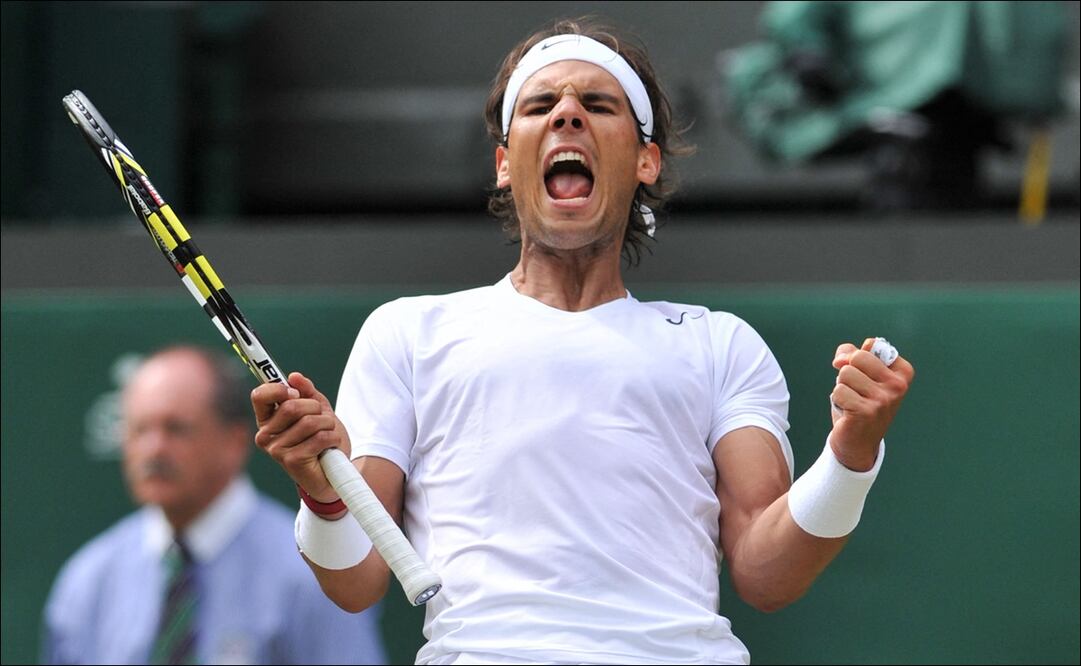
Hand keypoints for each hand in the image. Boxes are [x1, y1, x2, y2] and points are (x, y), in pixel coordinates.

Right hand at [251, 372, 350, 501]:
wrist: (333, 472)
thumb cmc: (321, 439)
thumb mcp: (317, 409)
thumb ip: (306, 391)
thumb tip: (294, 377)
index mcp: (267, 419)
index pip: (259, 395)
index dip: (279, 389)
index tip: (296, 393)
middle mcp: (265, 435)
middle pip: (291, 406)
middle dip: (316, 408)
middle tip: (322, 418)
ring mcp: (276, 449)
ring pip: (309, 421)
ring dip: (328, 424)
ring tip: (328, 433)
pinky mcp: (291, 461)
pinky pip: (319, 437)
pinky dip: (333, 438)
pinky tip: (330, 446)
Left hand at [829, 338, 914, 470]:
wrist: (858, 442)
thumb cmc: (858, 402)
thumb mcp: (860, 372)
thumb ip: (850, 354)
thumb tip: (840, 359)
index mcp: (902, 372)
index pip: (871, 345)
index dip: (857, 358)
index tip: (866, 376)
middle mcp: (897, 386)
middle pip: (857, 357)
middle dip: (848, 371)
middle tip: (856, 390)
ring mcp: (883, 400)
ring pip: (845, 373)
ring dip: (842, 387)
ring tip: (852, 402)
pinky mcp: (866, 411)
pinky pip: (838, 391)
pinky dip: (837, 400)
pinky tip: (848, 412)